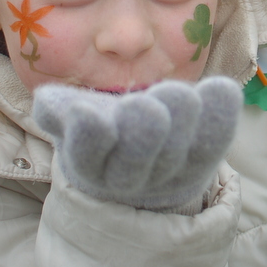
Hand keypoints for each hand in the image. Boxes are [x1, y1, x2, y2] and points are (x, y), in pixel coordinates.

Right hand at [32, 77, 241, 210]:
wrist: (138, 152)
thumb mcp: (70, 117)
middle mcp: (131, 177)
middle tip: (145, 104)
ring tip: (181, 94)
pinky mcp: (203, 159)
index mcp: (92, 165)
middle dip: (142, 134)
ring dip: (181, 124)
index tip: (87, 112)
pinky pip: (215, 143)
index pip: (88, 156)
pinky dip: (221, 117)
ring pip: (177, 155)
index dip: (88, 137)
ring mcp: (171, 171)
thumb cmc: (100, 126)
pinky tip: (222, 89)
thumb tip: (45, 101)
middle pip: (137, 163)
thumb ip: (57, 110)